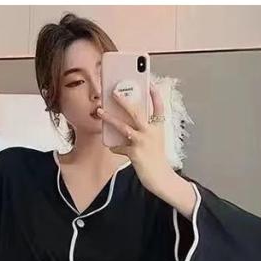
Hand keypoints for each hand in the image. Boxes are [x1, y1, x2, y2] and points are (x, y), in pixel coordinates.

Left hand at [97, 81, 172, 196]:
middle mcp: (151, 132)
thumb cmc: (156, 157)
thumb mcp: (155, 140)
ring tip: (100, 112)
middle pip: (137, 112)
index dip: (155, 94)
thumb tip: (127, 122)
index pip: (159, 106)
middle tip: (114, 92)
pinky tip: (111, 145)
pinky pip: (119, 147)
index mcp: (158, 127)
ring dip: (110, 118)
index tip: (149, 83)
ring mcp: (142, 142)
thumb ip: (145, 130)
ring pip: (123, 127)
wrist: (160, 177)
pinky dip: (114, 146)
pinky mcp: (134, 153)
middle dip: (124, 101)